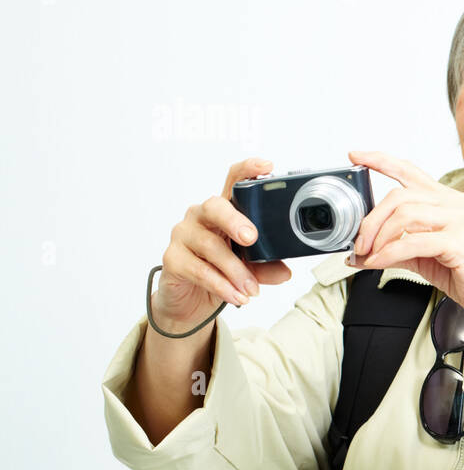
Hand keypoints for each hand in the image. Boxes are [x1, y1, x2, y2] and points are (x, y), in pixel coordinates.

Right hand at [152, 158, 291, 333]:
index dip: (248, 170)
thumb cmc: (221, 273)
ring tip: (252, 289)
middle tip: (252, 238)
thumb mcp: (250, 269)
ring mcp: (183, 235)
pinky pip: (199, 269)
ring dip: (236, 270)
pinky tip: (237, 296)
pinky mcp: (172, 259)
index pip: (233, 182)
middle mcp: (200, 217)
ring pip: (210, 245)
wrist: (191, 302)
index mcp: (223, 212)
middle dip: (235, 220)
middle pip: (215, 206)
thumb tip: (286, 271)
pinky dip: (221, 285)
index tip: (267, 167)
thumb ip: (266, 266)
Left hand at [346, 150, 463, 339]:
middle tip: (359, 243)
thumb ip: (399, 248)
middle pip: (400, 196)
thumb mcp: (427, 258)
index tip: (357, 156)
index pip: (411, 171)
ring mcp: (460, 221)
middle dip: (371, 220)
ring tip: (369, 256)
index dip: (381, 160)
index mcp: (449, 202)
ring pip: (405, 215)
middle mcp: (456, 205)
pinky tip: (379, 263)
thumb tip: (364, 252)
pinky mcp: (460, 243)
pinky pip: (413, 241)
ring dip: (378, 237)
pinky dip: (389, 253)